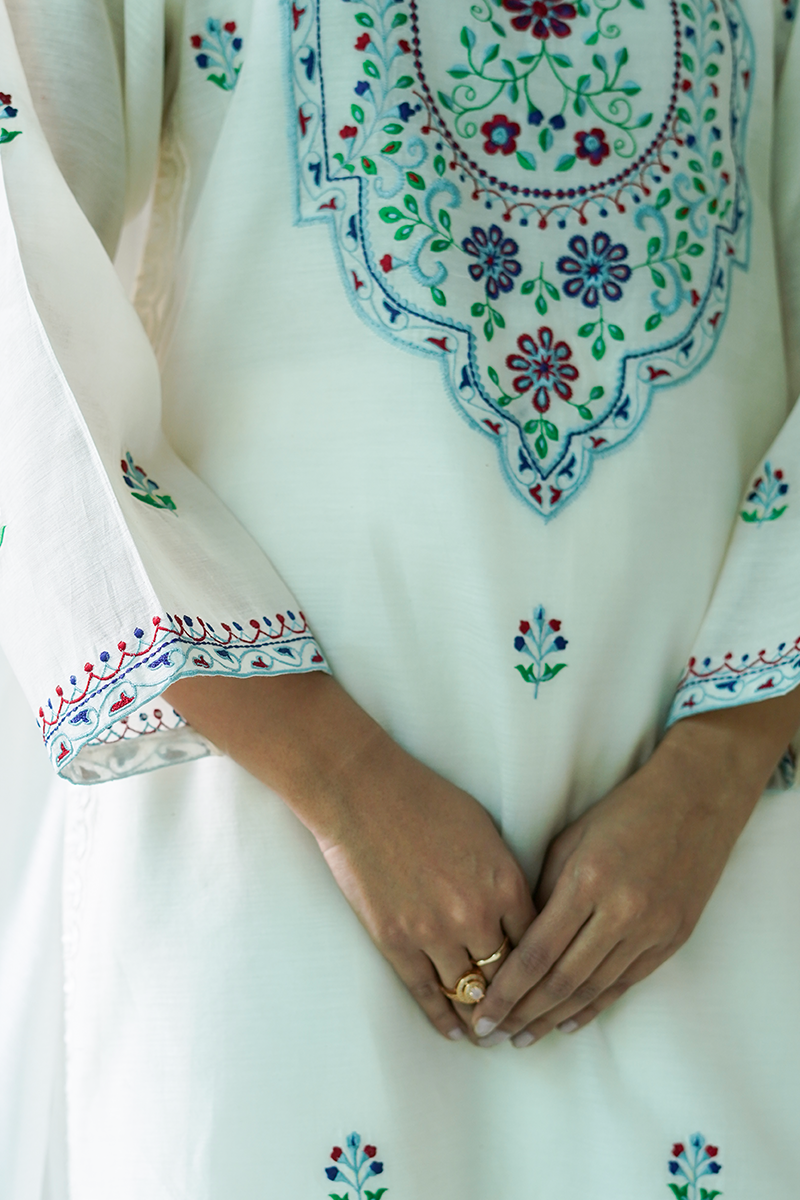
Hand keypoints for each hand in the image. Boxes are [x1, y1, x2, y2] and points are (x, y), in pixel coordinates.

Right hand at [166, 671, 534, 1041]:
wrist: (363, 793)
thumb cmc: (426, 800)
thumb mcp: (485, 832)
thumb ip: (504, 876)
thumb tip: (517, 914)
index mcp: (504, 884)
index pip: (538, 945)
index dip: (545, 973)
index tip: (548, 990)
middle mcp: (475, 916)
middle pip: (508, 977)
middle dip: (519, 1005)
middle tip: (526, 1026)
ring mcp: (433, 932)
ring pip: (469, 993)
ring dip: (482, 1019)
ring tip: (491, 1035)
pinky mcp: (395, 941)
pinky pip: (425, 994)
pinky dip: (443, 1019)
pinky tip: (454, 1032)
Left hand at [470, 704, 788, 1046]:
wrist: (695, 802)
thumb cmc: (623, 813)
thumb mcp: (571, 840)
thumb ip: (544, 891)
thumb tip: (517, 938)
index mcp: (587, 882)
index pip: (536, 952)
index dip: (505, 990)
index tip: (480, 1014)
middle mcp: (620, 913)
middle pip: (561, 980)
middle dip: (522, 1013)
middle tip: (493, 1036)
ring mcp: (650, 930)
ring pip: (592, 989)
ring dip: (553, 1018)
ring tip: (523, 1037)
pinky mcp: (671, 940)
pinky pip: (625, 984)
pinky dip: (594, 1007)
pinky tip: (568, 1023)